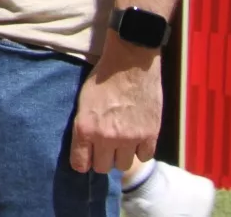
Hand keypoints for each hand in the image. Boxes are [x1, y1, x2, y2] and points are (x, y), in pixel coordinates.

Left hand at [69, 39, 162, 174]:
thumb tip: (85, 147)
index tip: (86, 158)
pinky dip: (140, 150)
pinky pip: (144, 157)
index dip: (83, 162)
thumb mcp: (83, 102)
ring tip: (122, 140)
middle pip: (103, 168)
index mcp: (85, 128)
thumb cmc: (102, 78)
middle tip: (105, 146)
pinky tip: (137, 137)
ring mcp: (130, 138)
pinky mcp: (150, 135)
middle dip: (102, 158)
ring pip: (124, 165)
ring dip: (122, 155)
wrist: (130, 62)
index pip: (80, 164)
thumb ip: (84, 127)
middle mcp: (106, 137)